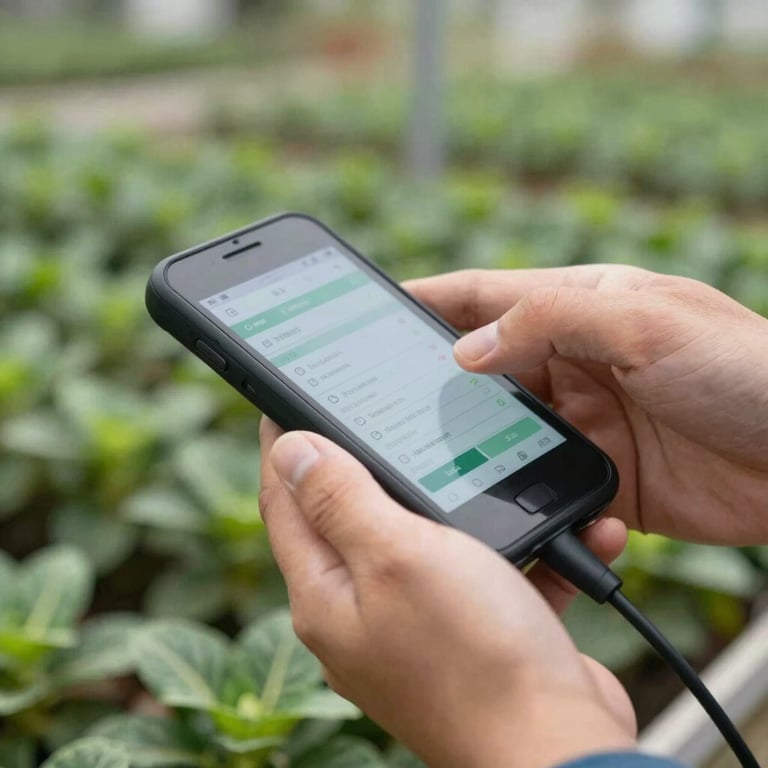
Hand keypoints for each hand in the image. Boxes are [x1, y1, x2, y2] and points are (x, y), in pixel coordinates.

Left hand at [259, 417, 634, 767]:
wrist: (561, 747)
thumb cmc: (475, 657)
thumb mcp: (397, 557)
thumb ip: (340, 500)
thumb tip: (289, 451)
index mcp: (327, 595)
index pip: (285, 503)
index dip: (284, 447)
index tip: (289, 402)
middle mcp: (362, 614)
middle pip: (348, 518)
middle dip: (364, 462)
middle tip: (375, 412)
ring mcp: (417, 626)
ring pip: (423, 538)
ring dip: (456, 500)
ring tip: (470, 459)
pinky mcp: (471, 632)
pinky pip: (485, 569)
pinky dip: (515, 546)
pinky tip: (555, 529)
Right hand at [406, 266, 767, 545]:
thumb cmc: (747, 370)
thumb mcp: (645, 323)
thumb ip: (550, 321)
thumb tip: (466, 351)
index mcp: (583, 309)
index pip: (487, 297)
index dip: (429, 301)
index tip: (373, 309)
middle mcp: (577, 363)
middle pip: (485, 368)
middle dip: (436, 381)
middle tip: (382, 399)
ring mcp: (587, 422)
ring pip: (504, 430)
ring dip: (472, 443)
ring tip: (427, 456)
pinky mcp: (602, 477)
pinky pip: (542, 483)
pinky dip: (519, 491)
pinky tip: (500, 501)